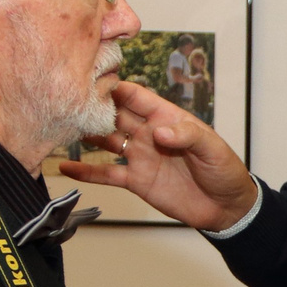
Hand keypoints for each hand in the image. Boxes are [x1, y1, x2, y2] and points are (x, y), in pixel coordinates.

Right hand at [60, 82, 260, 231]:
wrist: (226, 207)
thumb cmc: (224, 170)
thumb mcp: (212, 147)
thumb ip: (187, 135)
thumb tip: (159, 131)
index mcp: (166, 117)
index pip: (135, 96)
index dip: (115, 86)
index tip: (91, 79)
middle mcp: (148, 133)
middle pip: (115, 114)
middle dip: (92, 105)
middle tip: (67, 99)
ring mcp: (140, 155)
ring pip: (106, 140)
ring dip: (86, 134)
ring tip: (60, 127)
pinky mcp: (136, 180)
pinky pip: (107, 173)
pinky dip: (86, 172)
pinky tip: (65, 167)